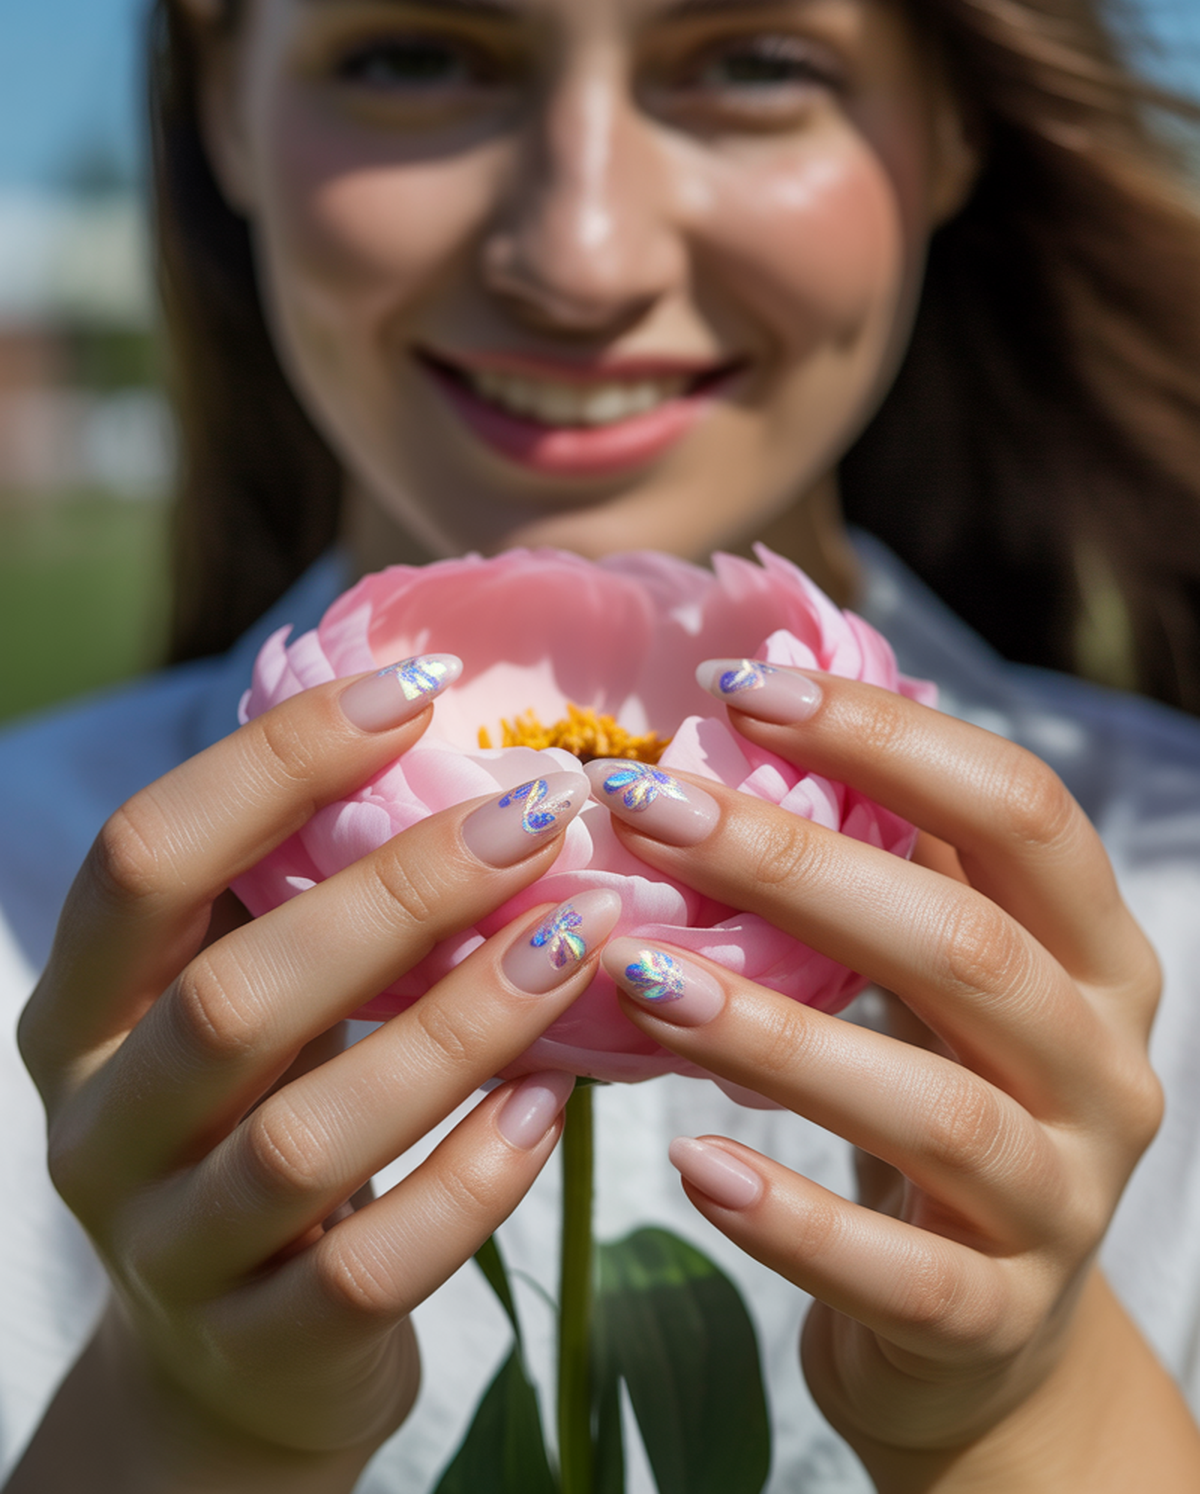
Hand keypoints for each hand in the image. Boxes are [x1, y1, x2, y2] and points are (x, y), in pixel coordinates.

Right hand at [15, 666, 612, 1488]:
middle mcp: (101, 1129)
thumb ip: (292, 895)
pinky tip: (556, 1097)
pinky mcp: (267, 1347)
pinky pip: (376, 1266)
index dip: (274, 763)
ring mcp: (174, 1250)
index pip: (146, 858)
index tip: (414, 694)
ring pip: (308, 1136)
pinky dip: (475, 1173)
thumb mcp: (238, 1003)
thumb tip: (433, 715)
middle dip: (398, 892)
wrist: (228, 1362)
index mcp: (80, 1010)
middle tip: (538, 815)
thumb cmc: (255, 1117)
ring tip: (579, 940)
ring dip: (461, 1025)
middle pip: (234, 995)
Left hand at [586, 668, 1198, 1487]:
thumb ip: (893, 857)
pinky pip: (899, 1272)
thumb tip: (760, 705)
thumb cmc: (937, 1092)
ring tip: (640, 977)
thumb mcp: (942, 971)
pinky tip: (691, 1163)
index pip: (1021, 812)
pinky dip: (792, 1217)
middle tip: (644, 809)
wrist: (984, 1333)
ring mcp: (1064, 1201)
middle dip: (794, 865)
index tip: (740, 690)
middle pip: (967, 947)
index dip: (889, 739)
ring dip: (775, 1036)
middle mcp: (1105, 1068)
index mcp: (1099, 953)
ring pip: (936, 1109)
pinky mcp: (998, 1319)